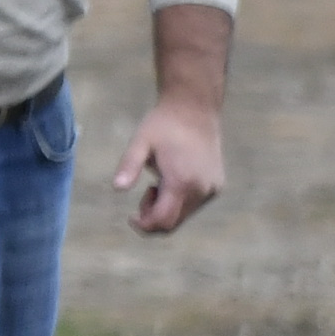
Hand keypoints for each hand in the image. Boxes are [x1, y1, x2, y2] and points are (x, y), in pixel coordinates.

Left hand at [114, 97, 221, 235]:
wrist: (195, 109)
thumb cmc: (164, 124)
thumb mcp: (140, 142)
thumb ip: (129, 166)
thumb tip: (117, 188)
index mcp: (181, 182)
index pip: (163, 220)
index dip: (145, 226)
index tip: (130, 217)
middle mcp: (201, 190)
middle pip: (174, 222)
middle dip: (154, 216)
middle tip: (145, 192)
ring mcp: (212, 189)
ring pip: (185, 215)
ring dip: (167, 207)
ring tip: (159, 182)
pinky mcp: (217, 186)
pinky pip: (195, 205)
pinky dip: (180, 201)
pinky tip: (174, 179)